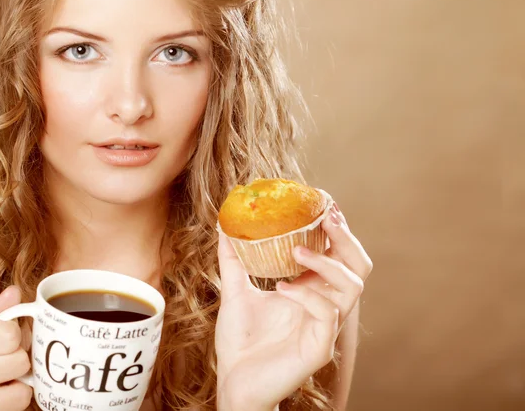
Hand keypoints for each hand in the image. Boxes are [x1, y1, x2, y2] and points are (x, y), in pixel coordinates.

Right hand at [0, 286, 31, 410]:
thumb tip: (15, 292)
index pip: (10, 333)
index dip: (14, 336)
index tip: (3, 342)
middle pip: (20, 358)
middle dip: (16, 359)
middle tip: (1, 363)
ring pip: (22, 385)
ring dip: (17, 381)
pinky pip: (18, 403)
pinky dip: (14, 400)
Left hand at [215, 203, 371, 409]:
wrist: (233, 380)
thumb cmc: (240, 340)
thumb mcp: (235, 291)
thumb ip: (233, 260)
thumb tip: (224, 226)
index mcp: (311, 291)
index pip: (338, 255)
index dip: (337, 229)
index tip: (324, 203)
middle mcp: (324, 305)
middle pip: (358, 267)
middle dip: (346, 239)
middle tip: (325, 218)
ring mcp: (325, 327)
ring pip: (352, 287)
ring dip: (326, 263)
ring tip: (296, 251)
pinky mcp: (319, 347)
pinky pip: (327, 315)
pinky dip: (307, 295)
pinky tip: (281, 288)